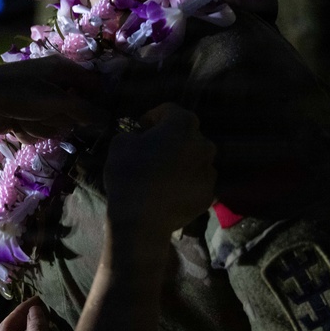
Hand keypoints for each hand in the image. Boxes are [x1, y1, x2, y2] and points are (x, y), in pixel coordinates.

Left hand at [0, 56, 108, 142]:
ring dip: (42, 127)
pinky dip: (28, 131)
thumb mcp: (54, 100)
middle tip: (46, 113)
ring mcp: (39, 102)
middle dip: (61, 119)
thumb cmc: (16, 93)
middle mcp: (54, 84)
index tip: (102, 120)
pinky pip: (40, 132)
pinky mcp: (26, 117)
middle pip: (76, 112)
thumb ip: (83, 110)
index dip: (99, 103)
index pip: (95, 85)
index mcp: (63, 69)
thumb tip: (108, 120)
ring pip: (57, 126)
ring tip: (25, 118)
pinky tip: (16, 124)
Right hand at [103, 103, 215, 234]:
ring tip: (161, 174)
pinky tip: (167, 191)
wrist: (142, 220)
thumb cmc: (129, 174)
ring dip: (180, 160)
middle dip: (171, 139)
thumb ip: (134, 134)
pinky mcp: (209, 194)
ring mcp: (209, 171)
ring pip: (194, 158)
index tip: (140, 128)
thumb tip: (142, 138)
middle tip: (151, 151)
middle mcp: (203, 144)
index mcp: (183, 125)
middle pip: (187, 135)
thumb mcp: (120, 143)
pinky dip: (185, 181)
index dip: (153, 117)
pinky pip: (196, 181)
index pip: (170, 111)